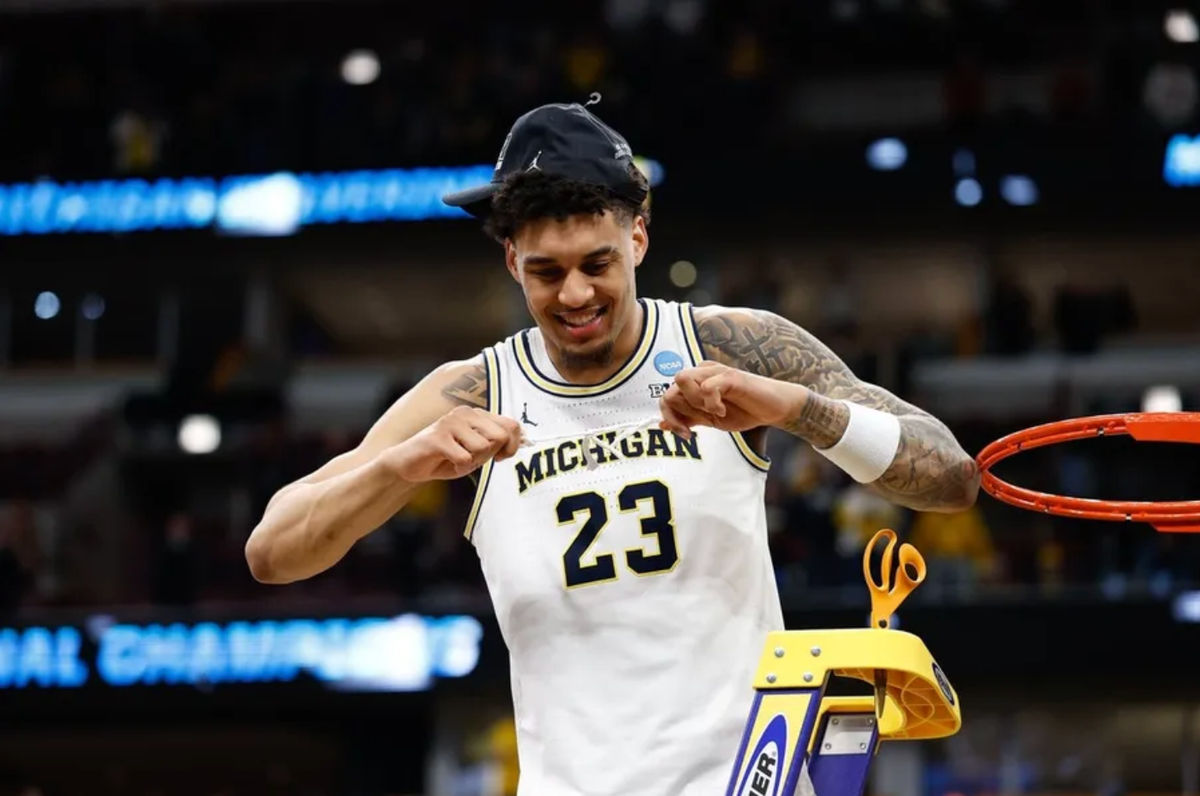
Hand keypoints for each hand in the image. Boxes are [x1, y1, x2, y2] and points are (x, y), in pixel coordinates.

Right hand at [382, 407, 522, 481]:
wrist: (408, 465)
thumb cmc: (446, 458)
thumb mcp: (477, 452)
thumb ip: (497, 444)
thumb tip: (524, 440)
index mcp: (477, 414)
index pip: (511, 425)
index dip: (512, 446)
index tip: (499, 457)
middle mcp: (465, 413)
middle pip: (500, 436)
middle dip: (490, 455)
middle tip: (473, 459)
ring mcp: (450, 422)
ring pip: (483, 447)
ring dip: (473, 462)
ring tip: (457, 459)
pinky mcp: (438, 437)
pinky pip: (465, 457)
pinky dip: (460, 467)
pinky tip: (448, 463)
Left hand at [658, 361, 806, 436]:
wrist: (773, 408)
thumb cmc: (743, 411)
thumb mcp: (710, 419)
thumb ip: (687, 419)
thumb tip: (661, 426)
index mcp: (695, 381)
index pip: (667, 396)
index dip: (670, 417)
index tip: (685, 434)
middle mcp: (701, 372)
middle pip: (670, 388)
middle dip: (680, 413)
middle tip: (699, 425)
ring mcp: (715, 371)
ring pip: (682, 380)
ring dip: (694, 403)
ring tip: (713, 412)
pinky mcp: (730, 376)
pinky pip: (707, 386)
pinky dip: (711, 403)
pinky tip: (722, 411)